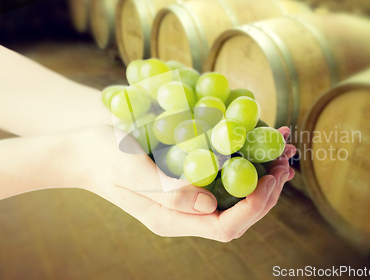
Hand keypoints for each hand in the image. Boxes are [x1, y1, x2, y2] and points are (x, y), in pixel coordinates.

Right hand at [67, 125, 295, 241]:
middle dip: (268, 190)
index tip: (270, 176)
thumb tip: (209, 204)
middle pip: (238, 215)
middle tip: (285, 158)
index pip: (224, 227)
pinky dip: (246, 162)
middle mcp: (184, 214)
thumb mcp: (130, 170)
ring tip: (283, 150)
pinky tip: (258, 142)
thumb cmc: (102, 156)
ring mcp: (187, 199)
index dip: (254, 206)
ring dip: (263, 175)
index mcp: (171, 220)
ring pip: (236, 197)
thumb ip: (166, 191)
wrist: (84, 150)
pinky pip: (224, 178)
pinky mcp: (188, 180)